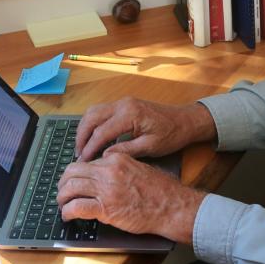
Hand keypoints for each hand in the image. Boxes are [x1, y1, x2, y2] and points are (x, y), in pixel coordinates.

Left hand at [57, 153, 204, 242]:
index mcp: (116, 159)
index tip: (74, 181)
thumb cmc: (162, 191)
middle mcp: (108, 171)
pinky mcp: (106, 209)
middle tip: (62, 192)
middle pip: (72, 172)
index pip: (86, 163)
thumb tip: (104, 175)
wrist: (173, 207)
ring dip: (61, 198)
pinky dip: (67, 212)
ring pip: (70, 188)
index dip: (76, 174)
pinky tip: (67, 216)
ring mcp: (106, 190)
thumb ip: (121, 168)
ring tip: (62, 205)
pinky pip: (76, 207)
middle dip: (63, 183)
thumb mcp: (140, 168)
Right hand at [75, 97, 216, 160]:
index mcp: (130, 114)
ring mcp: (123, 102)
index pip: (101, 132)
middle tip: (78, 155)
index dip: (90, 148)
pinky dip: (93, 124)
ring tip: (82, 147)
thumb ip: (126, 150)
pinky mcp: (125, 104)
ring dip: (85, 129)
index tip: (83, 162)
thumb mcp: (151, 147)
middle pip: (91, 117)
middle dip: (81, 136)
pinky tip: (93, 138)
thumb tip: (104, 156)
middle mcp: (124, 104)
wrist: (186, 120)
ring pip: (94, 112)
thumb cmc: (172, 134)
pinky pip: (101, 111)